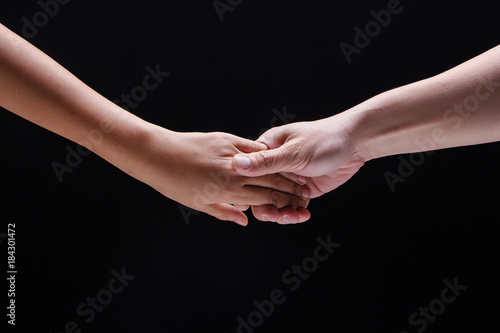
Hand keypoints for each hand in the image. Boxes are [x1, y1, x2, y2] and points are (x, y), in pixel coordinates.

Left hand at [111, 124, 308, 225]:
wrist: (158, 154)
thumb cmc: (174, 183)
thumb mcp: (199, 204)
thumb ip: (225, 212)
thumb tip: (245, 220)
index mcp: (227, 192)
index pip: (264, 199)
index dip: (283, 203)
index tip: (296, 205)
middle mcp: (233, 174)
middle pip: (271, 182)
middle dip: (291, 188)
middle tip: (306, 191)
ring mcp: (231, 155)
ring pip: (265, 163)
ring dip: (283, 170)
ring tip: (296, 174)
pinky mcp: (227, 139)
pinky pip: (252, 147)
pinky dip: (264, 153)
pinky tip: (274, 156)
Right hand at [232, 113, 364, 223]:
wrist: (355, 144)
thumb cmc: (323, 139)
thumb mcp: (293, 152)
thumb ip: (266, 162)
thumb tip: (236, 165)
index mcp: (266, 150)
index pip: (247, 173)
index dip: (246, 190)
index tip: (248, 205)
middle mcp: (275, 166)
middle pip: (260, 192)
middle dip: (265, 207)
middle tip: (275, 215)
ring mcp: (289, 179)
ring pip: (276, 203)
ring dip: (282, 213)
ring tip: (293, 216)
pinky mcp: (302, 190)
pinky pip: (292, 206)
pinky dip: (296, 214)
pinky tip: (303, 215)